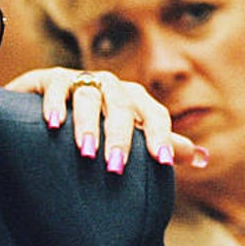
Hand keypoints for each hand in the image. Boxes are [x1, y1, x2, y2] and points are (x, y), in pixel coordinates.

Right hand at [5, 67, 200, 171]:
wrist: (43, 114)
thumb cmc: (92, 130)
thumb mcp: (127, 138)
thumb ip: (160, 145)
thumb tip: (201, 155)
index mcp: (133, 100)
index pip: (154, 113)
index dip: (160, 135)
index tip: (163, 161)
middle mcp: (109, 86)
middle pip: (122, 107)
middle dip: (120, 137)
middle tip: (116, 167)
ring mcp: (79, 80)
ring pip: (89, 97)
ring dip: (88, 125)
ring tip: (86, 151)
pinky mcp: (50, 78)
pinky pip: (56, 86)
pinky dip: (55, 104)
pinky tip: (54, 124)